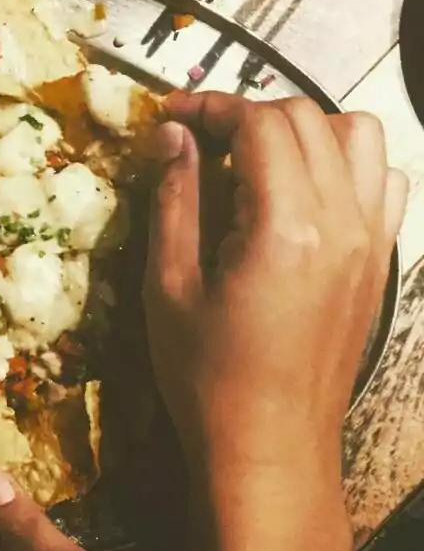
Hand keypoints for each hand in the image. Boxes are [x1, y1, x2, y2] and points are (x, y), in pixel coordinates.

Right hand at [145, 94, 407, 550]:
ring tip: (255, 159)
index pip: (259, 123)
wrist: (269, 443)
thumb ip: (174, 199)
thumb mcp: (168, 285)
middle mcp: (341, 223)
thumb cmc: (205, 375)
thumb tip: (173, 135)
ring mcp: (370, 241)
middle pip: (306, 118)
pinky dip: (345, 164)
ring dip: (303, 129)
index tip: (171, 117)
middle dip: (248, 114)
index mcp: (284, 228)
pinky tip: (302, 191)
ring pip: (356, 136)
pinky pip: (383, 180)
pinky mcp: (379, 260)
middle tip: (200, 142)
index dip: (210, 107)